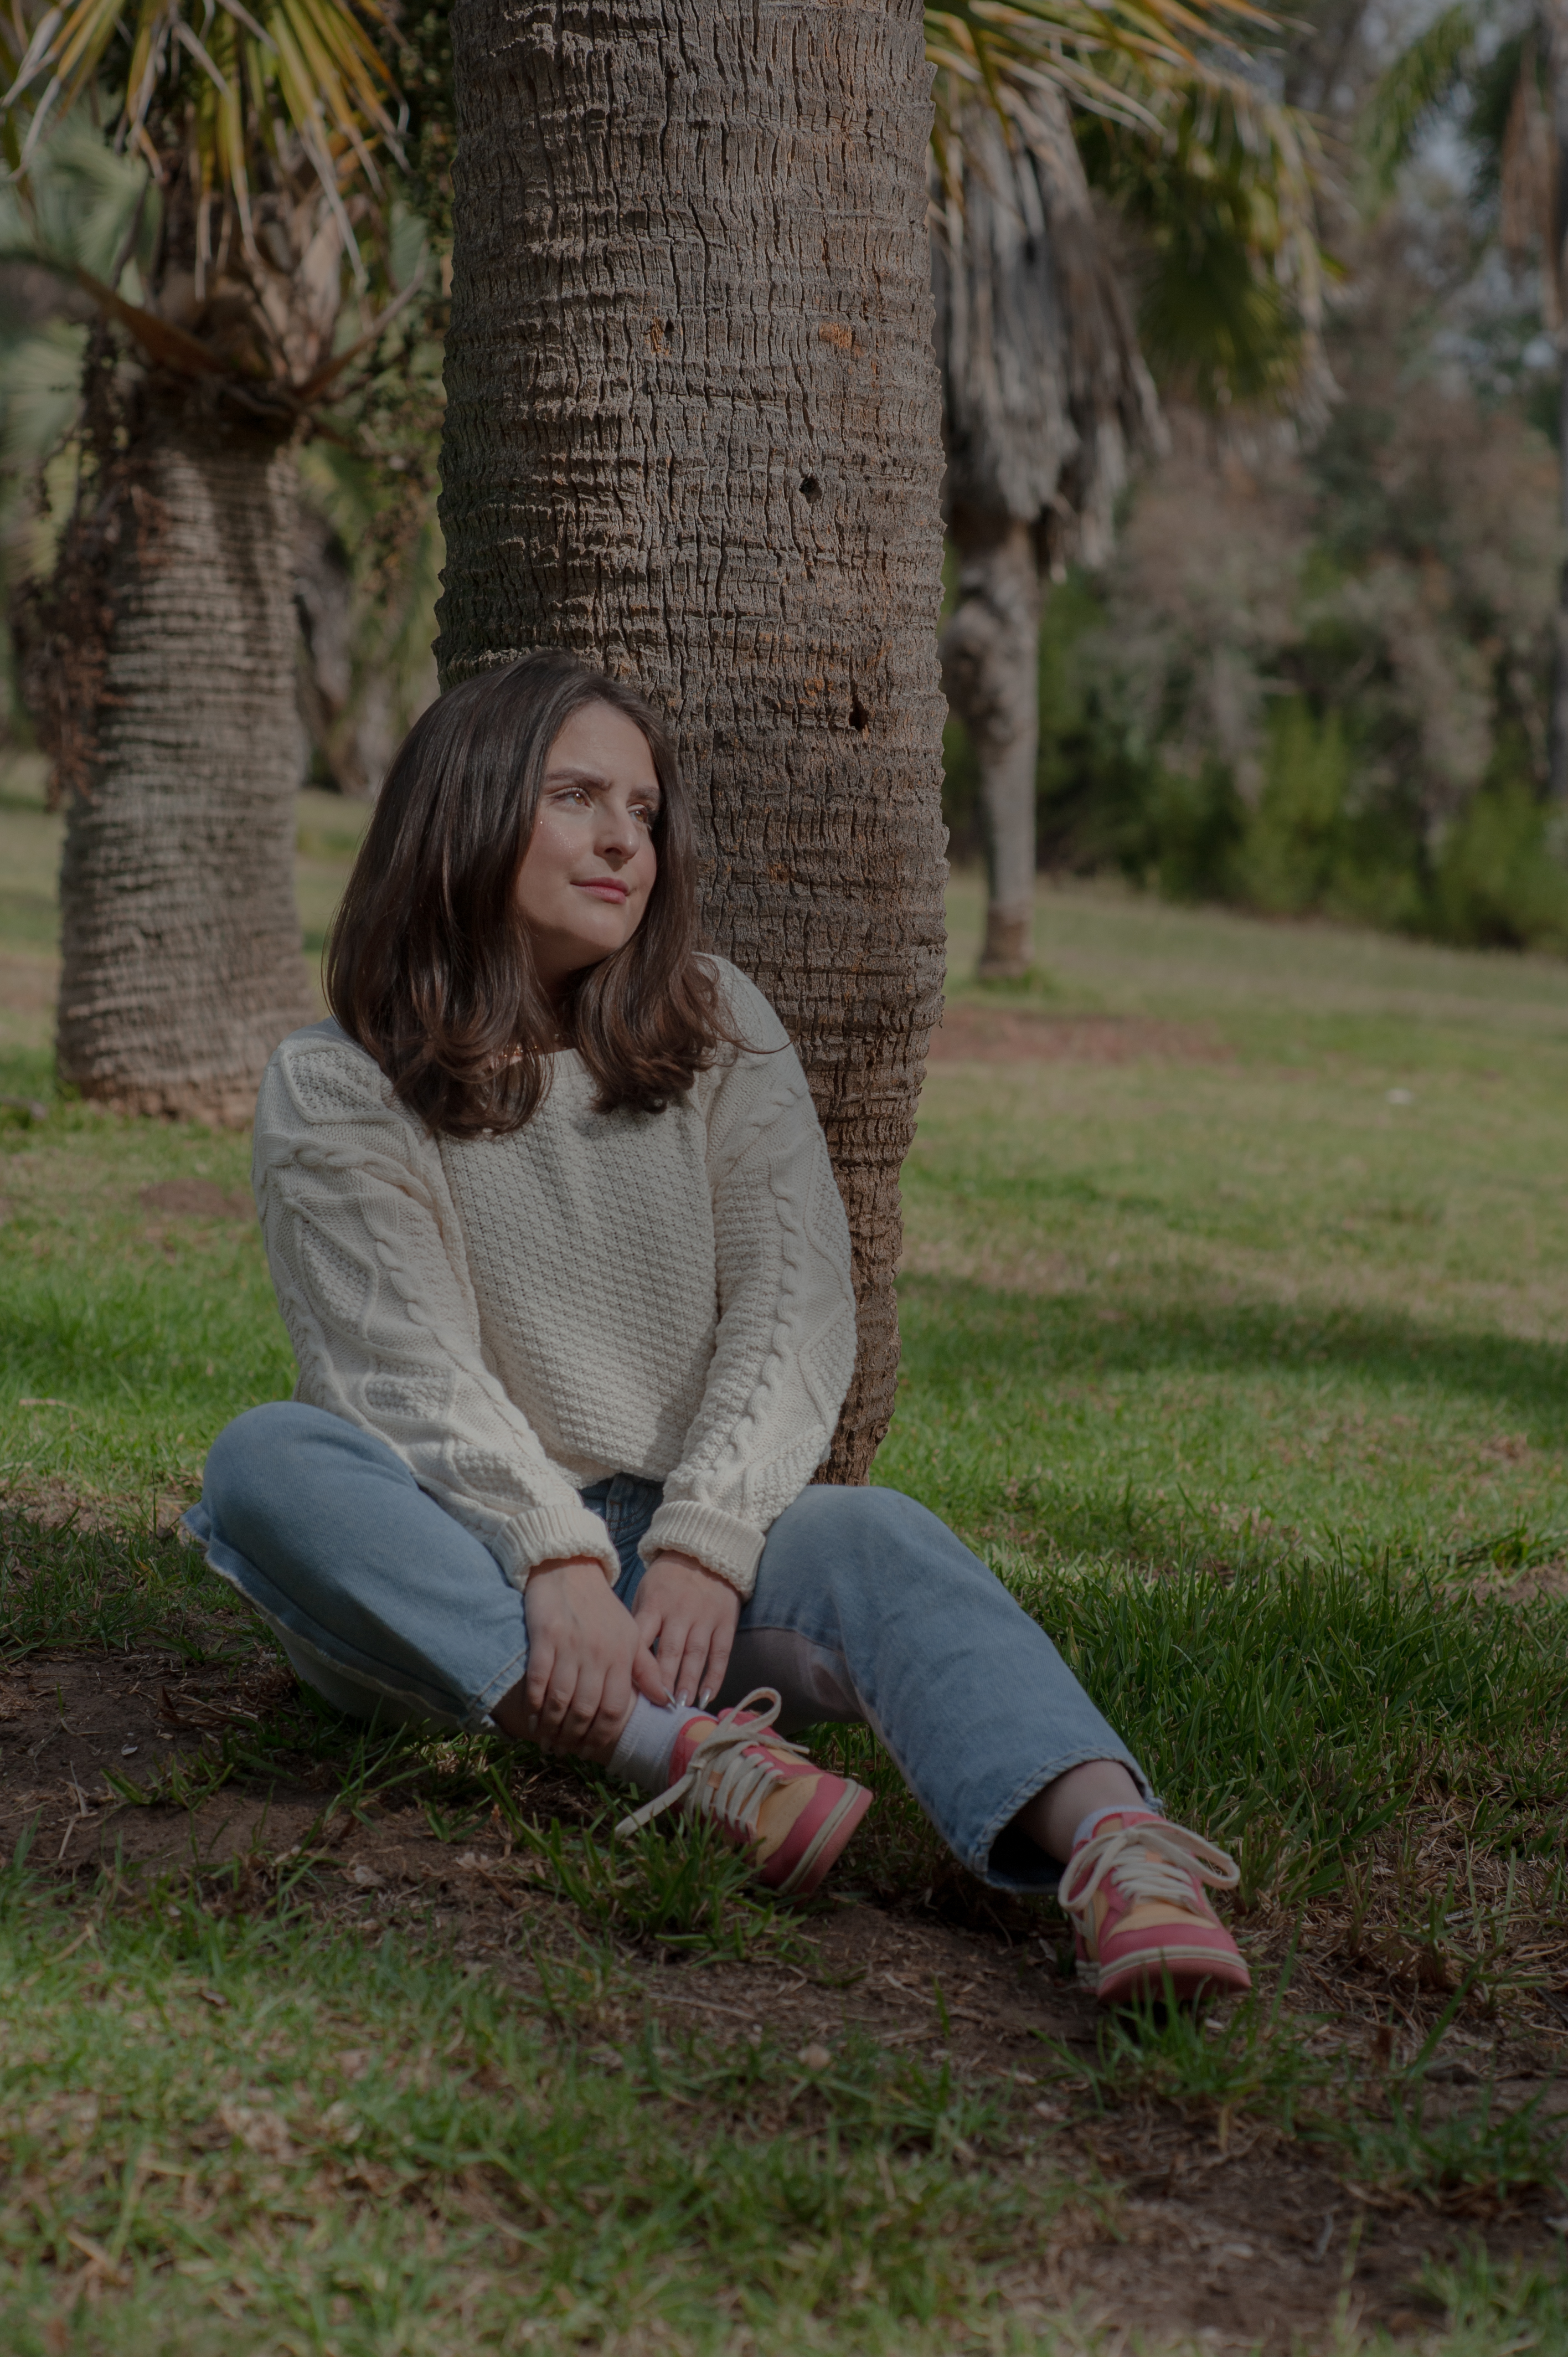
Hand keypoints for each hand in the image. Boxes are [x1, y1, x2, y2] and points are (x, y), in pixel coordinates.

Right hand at [508, 1558, 667, 1759]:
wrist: (570, 1568)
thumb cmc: (602, 1607)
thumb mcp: (630, 1634)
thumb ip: (646, 1669)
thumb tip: (667, 1702)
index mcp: (623, 1654)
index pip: (615, 1708)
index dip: (603, 1735)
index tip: (592, 1750)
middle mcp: (598, 1653)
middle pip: (586, 1710)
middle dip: (575, 1737)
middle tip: (566, 1751)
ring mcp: (571, 1645)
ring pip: (561, 1700)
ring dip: (553, 1728)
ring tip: (548, 1743)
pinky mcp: (545, 1637)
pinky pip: (538, 1681)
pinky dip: (534, 1706)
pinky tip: (532, 1721)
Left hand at [632, 1550, 740, 1709]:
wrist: (704, 1552)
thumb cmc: (666, 1581)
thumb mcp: (645, 1593)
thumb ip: (638, 1624)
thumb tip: (626, 1663)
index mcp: (654, 1604)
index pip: (642, 1638)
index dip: (639, 1665)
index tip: (633, 1692)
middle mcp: (680, 1612)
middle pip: (670, 1651)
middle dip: (664, 1681)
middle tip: (659, 1708)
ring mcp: (704, 1617)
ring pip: (696, 1654)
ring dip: (688, 1682)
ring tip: (681, 1706)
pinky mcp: (725, 1621)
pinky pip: (720, 1653)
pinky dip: (715, 1676)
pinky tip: (708, 1696)